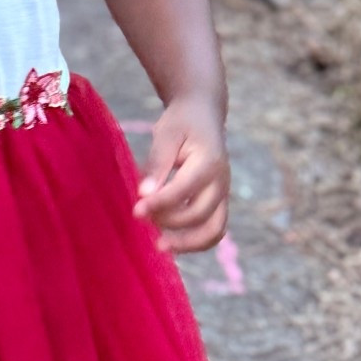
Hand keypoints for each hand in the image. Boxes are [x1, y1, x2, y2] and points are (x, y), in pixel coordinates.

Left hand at [133, 95, 229, 253]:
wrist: (203, 115)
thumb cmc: (182, 123)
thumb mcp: (166, 135)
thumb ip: (157, 164)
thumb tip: (144, 195)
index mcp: (209, 162)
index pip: (183, 191)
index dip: (158, 204)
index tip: (136, 211)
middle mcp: (221, 182)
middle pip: (198, 214)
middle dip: (167, 220)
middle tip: (141, 215)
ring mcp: (223, 194)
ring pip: (214, 230)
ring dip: (187, 242)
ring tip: (159, 245)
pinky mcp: (219, 202)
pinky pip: (213, 230)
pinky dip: (195, 241)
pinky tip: (171, 242)